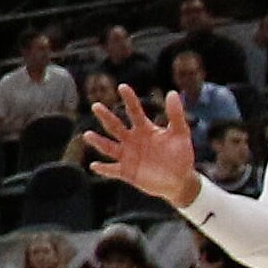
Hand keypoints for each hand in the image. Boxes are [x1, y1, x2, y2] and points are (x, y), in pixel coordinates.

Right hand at [78, 84, 203, 204]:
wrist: (180, 180)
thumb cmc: (180, 155)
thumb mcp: (180, 133)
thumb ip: (175, 114)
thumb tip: (172, 92)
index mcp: (144, 129)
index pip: (134, 111)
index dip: (129, 99)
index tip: (122, 86)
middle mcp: (132, 140)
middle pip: (115, 126)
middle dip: (106, 116)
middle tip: (96, 106)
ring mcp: (127, 156)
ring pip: (108, 147)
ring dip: (98, 141)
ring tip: (87, 135)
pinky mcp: (126, 172)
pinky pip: (112, 170)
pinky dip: (103, 168)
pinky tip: (94, 165)